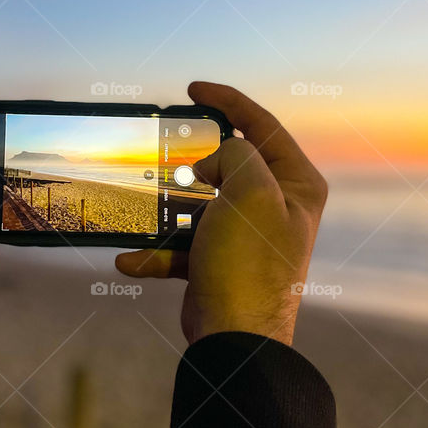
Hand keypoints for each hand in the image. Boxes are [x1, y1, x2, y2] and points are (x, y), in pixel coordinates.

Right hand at [115, 82, 326, 345]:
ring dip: (166, 209)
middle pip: (227, 162)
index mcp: (296, 184)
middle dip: (190, 159)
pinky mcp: (216, 260)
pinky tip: (131, 259)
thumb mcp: (250, 190)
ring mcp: (245, 235)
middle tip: (165, 147)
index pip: (263, 125)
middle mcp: (275, 206)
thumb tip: (211, 164)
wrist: (234, 338)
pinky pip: (180, 244)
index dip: (228, 100)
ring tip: (144, 208)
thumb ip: (234, 154)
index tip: (193, 89)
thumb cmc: (249, 263)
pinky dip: (156, 251)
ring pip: (196, 202)